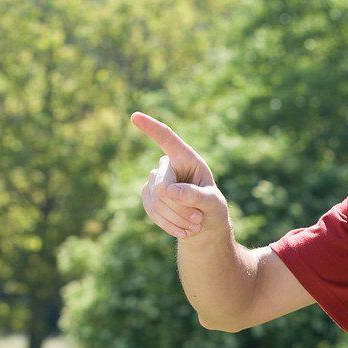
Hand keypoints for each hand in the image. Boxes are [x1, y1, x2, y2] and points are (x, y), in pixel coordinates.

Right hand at [132, 112, 229, 239]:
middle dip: (180, 206)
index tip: (134, 116)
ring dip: (177, 218)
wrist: (203, 226)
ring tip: (195, 225)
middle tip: (198, 219)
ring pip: (157, 200)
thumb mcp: (213, 203)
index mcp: (186, 158)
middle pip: (162, 185)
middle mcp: (167, 165)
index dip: (151, 129)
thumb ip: (196, 196)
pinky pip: (152, 211)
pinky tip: (183, 231)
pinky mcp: (146, 195)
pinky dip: (169, 224)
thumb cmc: (212, 209)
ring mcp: (154, 180)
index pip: (167, 140)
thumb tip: (169, 191)